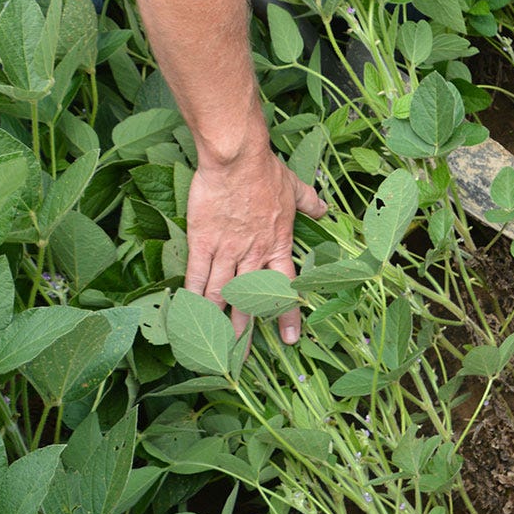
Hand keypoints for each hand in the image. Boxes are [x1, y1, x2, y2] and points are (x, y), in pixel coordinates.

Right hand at [184, 147, 327, 343]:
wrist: (237, 160)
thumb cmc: (265, 171)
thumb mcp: (294, 188)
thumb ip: (308, 202)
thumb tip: (323, 208)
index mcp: (278, 244)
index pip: (286, 287)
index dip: (287, 314)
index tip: (289, 338)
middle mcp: (254, 254)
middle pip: (250, 299)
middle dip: (246, 328)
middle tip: (241, 352)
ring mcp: (228, 250)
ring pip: (222, 294)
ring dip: (219, 320)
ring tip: (215, 342)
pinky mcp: (203, 242)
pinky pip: (197, 276)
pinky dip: (193, 297)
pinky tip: (189, 315)